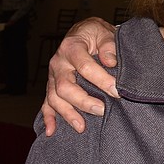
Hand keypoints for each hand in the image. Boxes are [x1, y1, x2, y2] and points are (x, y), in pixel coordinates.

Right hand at [41, 17, 118, 135]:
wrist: (83, 32)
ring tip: (82, 126)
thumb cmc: (95, 34)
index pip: (85, 67)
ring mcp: (53, 76)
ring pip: (54, 98)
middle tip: (102, 110)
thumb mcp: (104, 32)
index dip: (102, 80)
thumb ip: (108, 45)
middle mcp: (58, 63)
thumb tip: (110, 62)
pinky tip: (52, 131)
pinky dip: (48, 118)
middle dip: (83, 101)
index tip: (117, 91)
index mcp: (72, 48)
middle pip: (65, 87)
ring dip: (67, 114)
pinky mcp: (52, 85)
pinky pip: (46, 103)